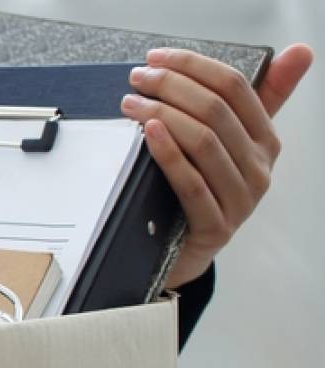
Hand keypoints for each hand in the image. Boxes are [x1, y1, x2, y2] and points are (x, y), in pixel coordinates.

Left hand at [121, 44, 312, 288]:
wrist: (182, 254)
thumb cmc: (200, 190)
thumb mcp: (226, 144)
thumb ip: (254, 101)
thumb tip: (299, 52)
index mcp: (265, 141)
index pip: (236, 87)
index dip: (195, 66)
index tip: (156, 58)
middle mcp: (260, 168)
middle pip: (216, 111)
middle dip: (172, 86)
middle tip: (136, 79)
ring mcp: (240, 199)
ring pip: (204, 142)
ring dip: (163, 114)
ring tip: (130, 103)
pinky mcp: (215, 226)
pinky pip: (191, 183)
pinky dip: (169, 153)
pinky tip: (149, 132)